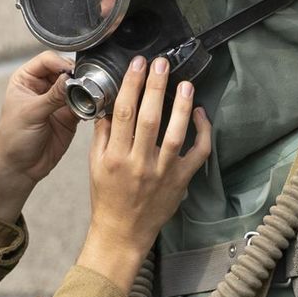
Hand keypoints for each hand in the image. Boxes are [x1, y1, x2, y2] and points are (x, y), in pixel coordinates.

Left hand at [0, 51, 78, 220]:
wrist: (19, 168)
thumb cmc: (12, 139)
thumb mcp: (31, 113)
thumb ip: (52, 95)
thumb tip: (70, 77)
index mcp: (26, 79)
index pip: (47, 60)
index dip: (61, 63)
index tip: (72, 73)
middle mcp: (43, 87)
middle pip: (66, 71)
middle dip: (76, 76)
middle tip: (85, 84)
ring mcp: (57, 101)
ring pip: (77, 87)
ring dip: (85, 91)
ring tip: (89, 96)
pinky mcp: (69, 116)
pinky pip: (84, 105)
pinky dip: (89, 105)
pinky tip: (91, 108)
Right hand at [77, 56, 211, 287]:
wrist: (122, 233)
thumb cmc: (107, 198)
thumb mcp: (94, 165)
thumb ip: (102, 135)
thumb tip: (109, 105)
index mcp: (114, 156)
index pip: (123, 112)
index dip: (131, 84)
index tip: (137, 64)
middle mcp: (138, 163)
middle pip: (148, 117)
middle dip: (155, 86)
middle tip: (161, 63)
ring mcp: (162, 173)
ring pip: (175, 134)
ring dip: (181, 106)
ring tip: (185, 83)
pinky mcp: (181, 181)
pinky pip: (198, 154)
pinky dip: (203, 132)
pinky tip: (200, 113)